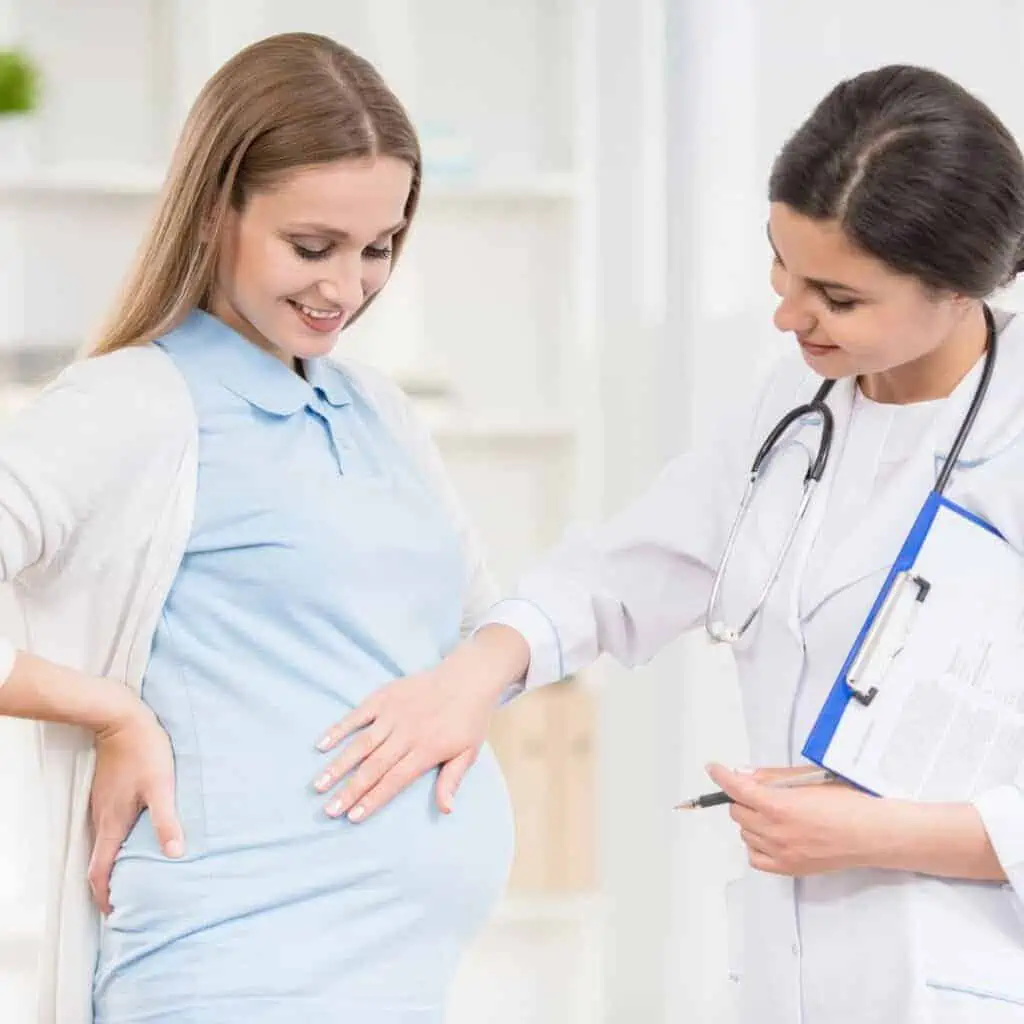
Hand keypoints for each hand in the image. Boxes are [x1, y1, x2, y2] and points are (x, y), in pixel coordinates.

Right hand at [88, 699, 183, 913]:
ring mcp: (101, 805)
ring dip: (112, 863)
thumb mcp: (161, 785)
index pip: (99, 872)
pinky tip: (133, 837)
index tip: (115, 912)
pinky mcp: (106, 792)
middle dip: (108, 885)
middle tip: (126, 900)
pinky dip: (115, 842)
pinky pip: (107, 826)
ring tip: (132, 874)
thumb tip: (175, 853)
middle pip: (98, 862)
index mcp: (113, 823)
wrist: (121, 719)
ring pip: (102, 844)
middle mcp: (102, 818)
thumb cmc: (144, 751)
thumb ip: (167, 820)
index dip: (104, 896)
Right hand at [313, 625, 529, 822]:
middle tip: (328, 810)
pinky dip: (340, 728)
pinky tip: (322, 744)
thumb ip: (452, 780)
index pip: (395, 780)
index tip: (353, 817)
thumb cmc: (469, 719)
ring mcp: (394, 713)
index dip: (373, 799)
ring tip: (319, 784)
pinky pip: (359, 714)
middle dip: (350, 790)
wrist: (469, 676)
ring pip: (361, 743)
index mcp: (427, 749)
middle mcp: (407, 733)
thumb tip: (446, 810)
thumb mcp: (469, 752)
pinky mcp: (385, 696)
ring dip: (339, 764)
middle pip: (374, 766)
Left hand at [706, 763, 888, 876]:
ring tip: (773, 814)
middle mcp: (775, 831)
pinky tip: (770, 836)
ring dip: (751, 821)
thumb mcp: (808, 779)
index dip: (722, 777)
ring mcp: (781, 853)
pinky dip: (756, 844)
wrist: (871, 833)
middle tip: (760, 793)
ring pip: (745, 833)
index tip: (714, 769)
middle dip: (743, 799)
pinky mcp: (789, 868)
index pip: (737, 789)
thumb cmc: (846, 802)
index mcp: (778, 806)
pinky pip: (755, 857)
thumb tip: (744, 775)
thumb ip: (771, 777)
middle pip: (738, 812)